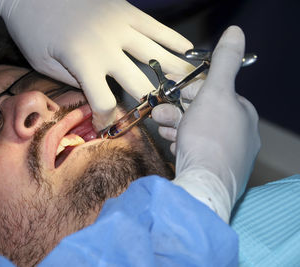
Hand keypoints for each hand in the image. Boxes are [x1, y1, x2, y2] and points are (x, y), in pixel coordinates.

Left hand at [0, 0, 193, 129]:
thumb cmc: (33, 29)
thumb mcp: (43, 64)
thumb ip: (74, 83)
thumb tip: (98, 99)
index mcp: (84, 61)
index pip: (105, 103)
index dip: (108, 121)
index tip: (109, 128)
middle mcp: (108, 45)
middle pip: (139, 84)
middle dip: (149, 103)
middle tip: (158, 114)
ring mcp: (121, 25)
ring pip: (156, 55)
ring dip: (174, 75)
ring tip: (189, 89)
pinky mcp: (127, 10)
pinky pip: (157, 28)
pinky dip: (174, 41)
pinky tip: (188, 52)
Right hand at [165, 26, 259, 221]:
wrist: (203, 184)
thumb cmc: (210, 137)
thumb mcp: (215, 92)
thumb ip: (224, 62)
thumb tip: (236, 33)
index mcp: (243, 114)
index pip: (215, 93)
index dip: (192, 91)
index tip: (174, 92)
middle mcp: (240, 136)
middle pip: (203, 114)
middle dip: (178, 110)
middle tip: (160, 112)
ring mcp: (227, 156)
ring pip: (197, 133)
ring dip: (176, 127)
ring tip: (163, 129)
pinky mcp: (214, 171)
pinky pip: (196, 151)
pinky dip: (182, 144)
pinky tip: (174, 145)